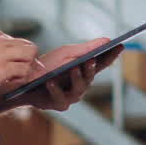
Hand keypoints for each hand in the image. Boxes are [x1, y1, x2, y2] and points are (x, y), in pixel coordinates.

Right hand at [0, 30, 41, 99]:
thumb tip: (10, 59)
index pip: (20, 41)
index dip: (22, 54)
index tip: (18, 63)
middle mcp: (0, 42)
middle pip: (30, 47)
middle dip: (30, 59)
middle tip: (25, 70)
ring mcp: (2, 55)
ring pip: (30, 57)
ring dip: (28, 68)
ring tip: (18, 77)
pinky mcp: (3, 69)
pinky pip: (24, 71)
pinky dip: (24, 77)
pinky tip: (14, 81)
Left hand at [1, 38, 124, 111]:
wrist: (25, 82)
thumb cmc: (49, 67)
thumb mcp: (67, 54)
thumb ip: (87, 49)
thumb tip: (107, 40)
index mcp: (85, 71)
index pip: (102, 63)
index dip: (112, 55)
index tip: (120, 45)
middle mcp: (81, 85)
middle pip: (90, 77)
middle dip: (91, 68)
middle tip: (91, 59)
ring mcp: (71, 96)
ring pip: (78, 89)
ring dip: (77, 78)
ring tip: (73, 68)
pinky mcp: (58, 104)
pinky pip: (59, 98)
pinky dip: (55, 89)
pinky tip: (51, 82)